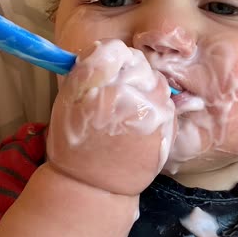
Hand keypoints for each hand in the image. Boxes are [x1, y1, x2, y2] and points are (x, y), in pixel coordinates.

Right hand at [46, 39, 175, 195]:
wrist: (95, 186)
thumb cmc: (77, 146)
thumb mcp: (68, 103)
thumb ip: (87, 73)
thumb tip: (105, 52)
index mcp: (96, 85)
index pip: (117, 50)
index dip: (116, 58)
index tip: (114, 69)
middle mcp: (126, 94)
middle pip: (142, 66)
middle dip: (134, 76)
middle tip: (123, 96)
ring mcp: (150, 111)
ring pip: (159, 85)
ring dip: (149, 93)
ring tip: (133, 114)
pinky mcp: (166, 128)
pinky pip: (168, 106)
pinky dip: (160, 111)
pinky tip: (144, 126)